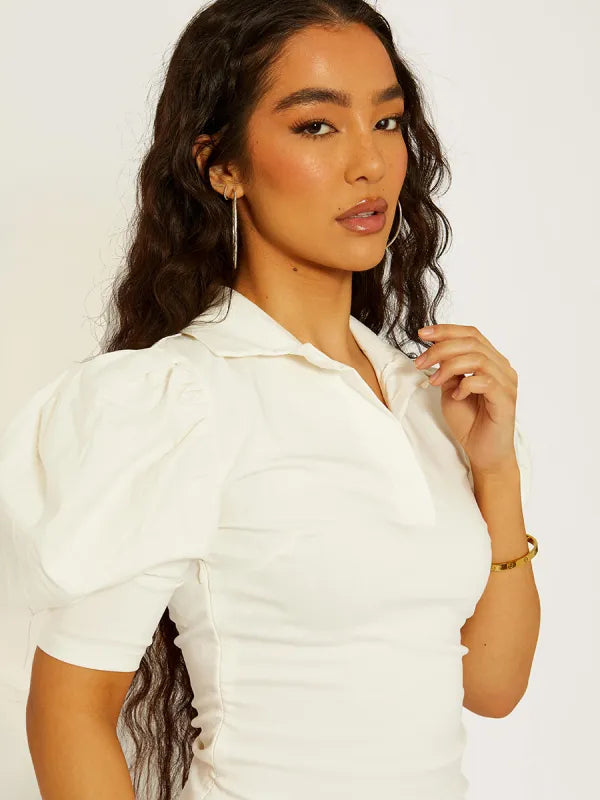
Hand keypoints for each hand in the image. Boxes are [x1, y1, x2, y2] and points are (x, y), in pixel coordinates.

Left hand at [414, 324, 518, 473]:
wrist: (483, 453)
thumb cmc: (469, 422)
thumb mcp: (451, 390)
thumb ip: (448, 370)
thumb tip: (436, 351)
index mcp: (491, 361)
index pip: (471, 334)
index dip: (446, 330)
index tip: (422, 334)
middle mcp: (502, 368)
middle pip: (472, 342)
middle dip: (441, 348)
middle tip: (420, 362)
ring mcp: (507, 383)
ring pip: (478, 358)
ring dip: (449, 366)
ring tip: (434, 381)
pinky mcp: (506, 400)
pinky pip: (486, 381)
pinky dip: (465, 385)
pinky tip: (456, 396)